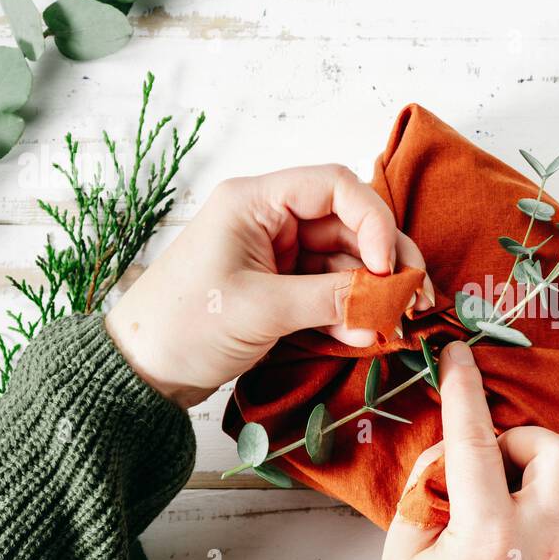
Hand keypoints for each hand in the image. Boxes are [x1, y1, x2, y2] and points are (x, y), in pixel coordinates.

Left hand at [106, 164, 432, 407]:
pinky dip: (353, 311)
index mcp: (255, 202)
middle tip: (415, 296)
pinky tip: (367, 334)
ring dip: (373, 292)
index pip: (334, 186)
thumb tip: (388, 297)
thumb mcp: (261, 309)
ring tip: (395, 323)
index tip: (388, 265)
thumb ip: (329, 298)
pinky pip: (331, 291)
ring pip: (346, 261)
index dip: (373, 221)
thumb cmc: (183, 326)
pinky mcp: (282, 289)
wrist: (142, 373)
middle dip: (385, 260)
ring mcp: (279, 256)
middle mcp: (271, 220)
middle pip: (350, 225)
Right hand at [370, 341, 558, 559]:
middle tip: (489, 460)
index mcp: (488, 542)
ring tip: (501, 498)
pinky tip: (515, 535)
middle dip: (523, 439)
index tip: (459, 356)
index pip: (479, 444)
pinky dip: (549, 512)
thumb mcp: (399, 553)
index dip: (465, 391)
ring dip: (541, 474)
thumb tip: (454, 447)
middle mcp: (541, 554)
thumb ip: (427, 487)